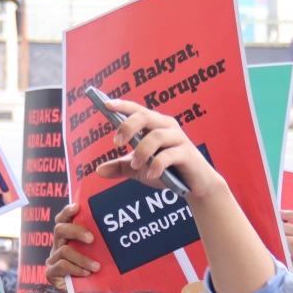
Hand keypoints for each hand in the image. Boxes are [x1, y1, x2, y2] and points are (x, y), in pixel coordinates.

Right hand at [44, 202, 97, 292]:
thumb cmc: (95, 275)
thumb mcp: (97, 256)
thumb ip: (98, 245)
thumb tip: (114, 232)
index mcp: (67, 239)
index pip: (63, 220)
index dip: (67, 211)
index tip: (78, 206)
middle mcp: (57, 246)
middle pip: (59, 229)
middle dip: (76, 231)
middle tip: (91, 239)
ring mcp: (52, 260)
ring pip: (64, 250)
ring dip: (82, 258)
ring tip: (96, 266)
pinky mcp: (50, 273)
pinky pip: (61, 265)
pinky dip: (76, 268)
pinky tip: (86, 274)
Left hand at [94, 99, 223, 199]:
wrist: (194, 187)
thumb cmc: (167, 171)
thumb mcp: (139, 169)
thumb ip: (120, 167)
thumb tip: (98, 170)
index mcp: (154, 125)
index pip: (136, 110)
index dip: (122, 105)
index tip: (105, 105)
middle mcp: (167, 126)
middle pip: (145, 116)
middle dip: (127, 127)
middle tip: (116, 143)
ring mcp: (178, 139)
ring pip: (156, 136)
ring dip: (142, 151)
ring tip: (135, 165)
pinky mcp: (187, 154)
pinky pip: (169, 155)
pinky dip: (157, 165)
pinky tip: (152, 175)